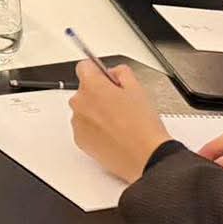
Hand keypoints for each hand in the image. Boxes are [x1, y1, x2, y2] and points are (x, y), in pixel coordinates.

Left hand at [69, 60, 171, 182]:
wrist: (145, 156)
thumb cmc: (142, 125)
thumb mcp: (138, 88)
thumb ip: (122, 72)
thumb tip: (114, 73)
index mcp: (92, 86)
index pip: (84, 66)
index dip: (98, 71)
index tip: (106, 78)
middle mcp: (79, 103)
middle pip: (84, 90)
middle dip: (99, 93)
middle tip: (120, 103)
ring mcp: (77, 123)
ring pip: (84, 110)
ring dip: (96, 112)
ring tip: (119, 122)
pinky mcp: (80, 140)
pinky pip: (84, 128)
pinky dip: (94, 129)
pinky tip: (113, 134)